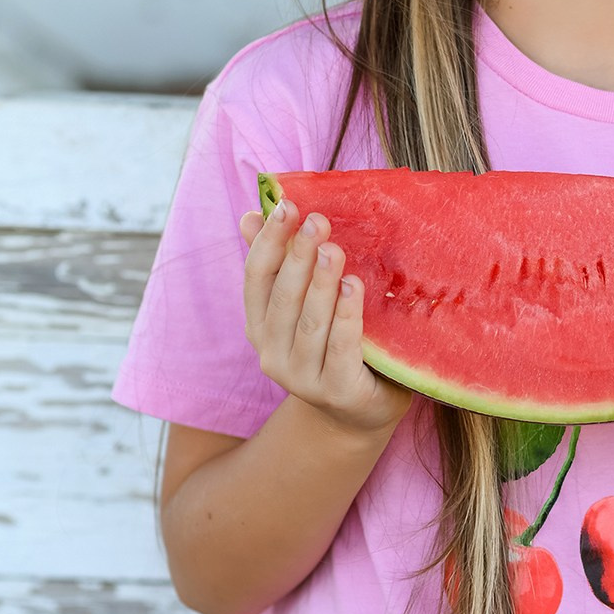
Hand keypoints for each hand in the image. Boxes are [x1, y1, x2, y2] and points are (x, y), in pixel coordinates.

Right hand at [239, 201, 413, 439]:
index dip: (269, 241)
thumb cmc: (334, 342)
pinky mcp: (337, 392)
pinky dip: (346, 317)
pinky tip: (354, 288)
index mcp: (260, 326)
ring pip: (309, 323)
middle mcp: (272, 354)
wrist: (362, 408)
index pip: (257, 277)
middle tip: (317, 220)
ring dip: (320, 284)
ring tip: (333, 250)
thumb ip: (281, 262)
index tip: (287, 205)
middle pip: (282, 298)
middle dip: (298, 256)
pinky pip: (340, 350)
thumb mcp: (305, 302)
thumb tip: (250, 214)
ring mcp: (302, 379)